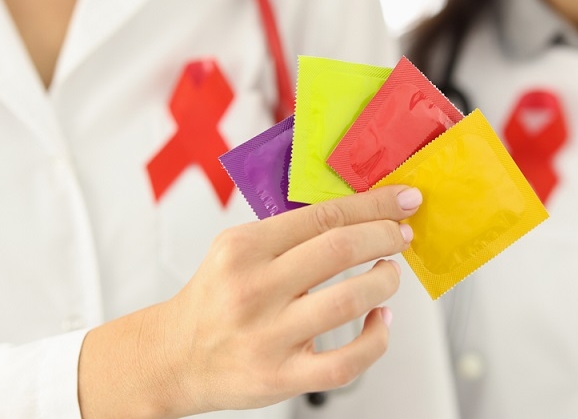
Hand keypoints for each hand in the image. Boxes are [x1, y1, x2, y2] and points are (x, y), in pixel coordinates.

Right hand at [78, 185, 421, 418]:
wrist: (174, 357)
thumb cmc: (214, 299)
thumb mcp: (236, 249)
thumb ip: (288, 232)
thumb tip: (358, 212)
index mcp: (244, 248)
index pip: (324, 215)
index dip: (374, 205)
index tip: (404, 201)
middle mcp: (254, 288)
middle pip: (340, 249)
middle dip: (386, 236)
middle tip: (402, 235)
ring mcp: (268, 335)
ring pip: (350, 300)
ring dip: (385, 281)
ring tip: (389, 274)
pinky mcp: (281, 376)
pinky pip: (346, 361)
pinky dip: (376, 338)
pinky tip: (379, 321)